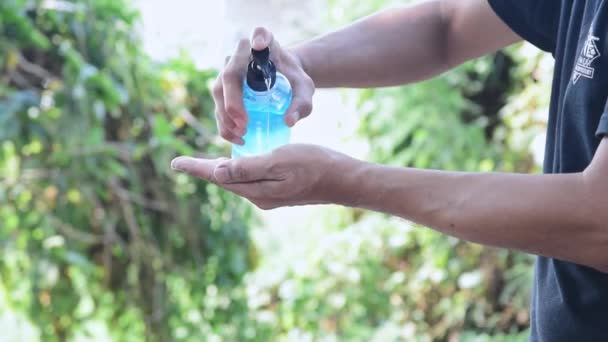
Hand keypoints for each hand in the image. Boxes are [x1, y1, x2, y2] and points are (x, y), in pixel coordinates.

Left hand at [170, 144, 355, 209]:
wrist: (343, 180)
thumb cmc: (314, 165)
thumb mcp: (278, 161)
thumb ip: (248, 168)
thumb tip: (218, 172)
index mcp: (256, 190)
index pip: (218, 178)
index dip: (196, 168)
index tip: (174, 163)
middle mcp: (259, 197)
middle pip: (225, 181)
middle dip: (205, 171)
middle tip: (184, 163)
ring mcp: (270, 195)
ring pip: (238, 181)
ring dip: (221, 171)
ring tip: (205, 164)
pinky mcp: (279, 191)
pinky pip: (251, 181)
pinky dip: (239, 170)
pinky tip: (239, 163)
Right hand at [213, 27, 314, 144]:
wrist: (283, 80)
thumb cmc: (293, 80)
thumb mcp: (304, 89)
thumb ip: (302, 103)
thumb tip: (288, 121)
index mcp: (265, 44)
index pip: (260, 33)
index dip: (258, 37)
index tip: (260, 45)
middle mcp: (241, 54)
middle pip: (230, 74)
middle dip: (233, 101)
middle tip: (244, 124)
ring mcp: (228, 70)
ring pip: (218, 91)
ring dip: (225, 116)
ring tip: (241, 134)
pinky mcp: (223, 88)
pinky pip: (218, 105)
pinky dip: (224, 125)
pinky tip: (237, 138)